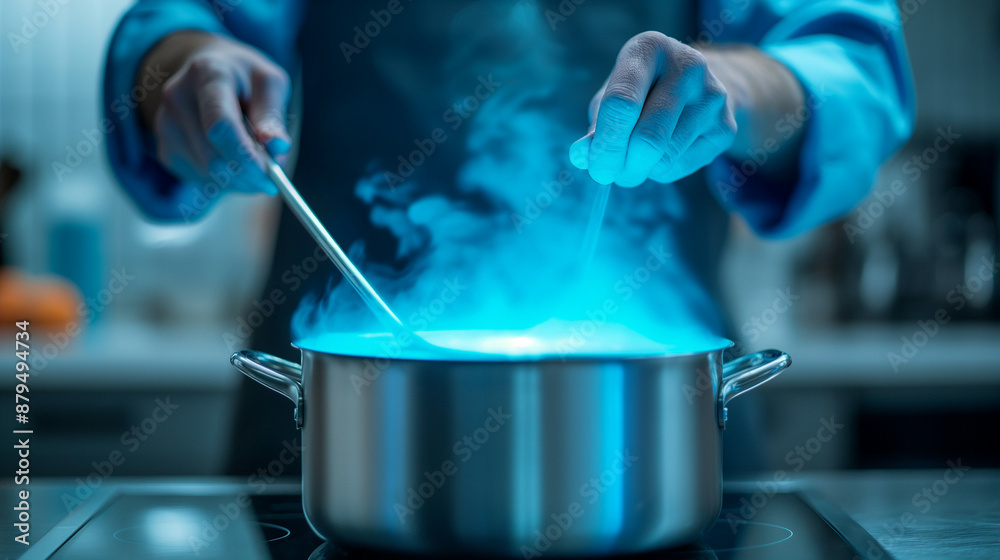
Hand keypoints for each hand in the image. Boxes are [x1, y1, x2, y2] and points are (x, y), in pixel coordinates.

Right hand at [142, 31, 291, 193]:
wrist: (210, 75)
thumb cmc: (246, 80)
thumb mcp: (269, 84)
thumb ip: (273, 115)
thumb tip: (278, 147)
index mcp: (207, 74)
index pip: (220, 124)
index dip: (245, 156)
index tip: (269, 175)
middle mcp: (178, 98)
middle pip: (213, 155)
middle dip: (246, 175)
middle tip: (271, 181)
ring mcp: (166, 125)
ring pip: (207, 172)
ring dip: (238, 179)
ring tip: (254, 162)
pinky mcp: (166, 149)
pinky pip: (199, 177)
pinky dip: (223, 179)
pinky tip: (232, 159)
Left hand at [570, 32, 736, 186]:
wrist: (697, 85)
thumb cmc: (641, 91)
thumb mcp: (612, 96)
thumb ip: (596, 125)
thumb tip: (581, 156)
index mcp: (648, 49)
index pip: (621, 103)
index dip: (605, 144)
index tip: (595, 168)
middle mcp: (687, 66)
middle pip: (647, 137)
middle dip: (622, 166)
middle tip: (610, 175)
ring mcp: (712, 95)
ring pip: (664, 157)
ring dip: (641, 169)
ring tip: (637, 157)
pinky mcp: (725, 127)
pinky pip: (681, 167)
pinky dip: (661, 171)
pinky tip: (663, 152)